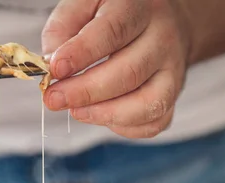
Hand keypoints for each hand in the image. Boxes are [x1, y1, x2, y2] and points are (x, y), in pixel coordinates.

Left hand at [42, 0, 191, 138]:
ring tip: (75, 111)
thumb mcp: (85, 5)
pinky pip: (154, 122)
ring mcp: (172, 71)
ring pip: (147, 103)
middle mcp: (162, 39)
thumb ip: (63, 28)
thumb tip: (52, 66)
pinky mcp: (172, 96)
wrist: (160, 20)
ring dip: (105, 114)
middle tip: (54, 99)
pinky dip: (124, 127)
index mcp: (138, 8)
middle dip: (86, 92)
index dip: (83, 53)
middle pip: (129, 72)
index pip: (114, 31)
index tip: (56, 70)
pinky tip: (100, 116)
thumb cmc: (112, 15)